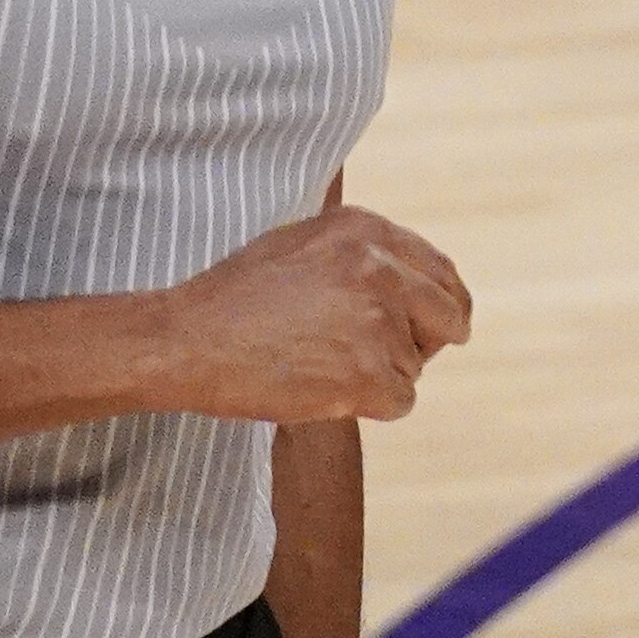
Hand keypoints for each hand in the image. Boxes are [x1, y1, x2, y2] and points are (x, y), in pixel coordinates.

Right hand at [162, 207, 469, 423]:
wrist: (188, 340)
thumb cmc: (234, 297)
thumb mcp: (302, 242)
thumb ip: (359, 252)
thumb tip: (408, 277)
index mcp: (367, 230)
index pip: (441, 271)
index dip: (441, 304)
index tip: (438, 324)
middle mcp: (382, 267)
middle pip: (450, 315)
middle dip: (430, 341)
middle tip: (393, 361)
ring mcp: (378, 320)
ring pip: (414, 366)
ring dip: (380, 376)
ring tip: (321, 366)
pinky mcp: (368, 373)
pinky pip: (400, 401)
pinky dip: (369, 406)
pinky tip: (324, 391)